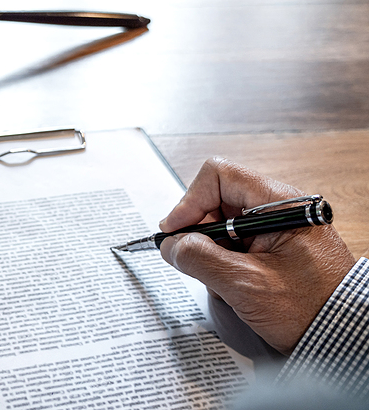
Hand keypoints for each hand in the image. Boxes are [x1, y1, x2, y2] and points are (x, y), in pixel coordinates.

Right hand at [159, 157, 355, 353]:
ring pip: (223, 223)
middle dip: (200, 232)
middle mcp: (279, 209)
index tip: (175, 231)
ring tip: (224, 281)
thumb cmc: (310, 311)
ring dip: (212, 251)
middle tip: (195, 261)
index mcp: (281, 204)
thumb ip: (200, 258)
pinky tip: (234, 285)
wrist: (344, 338)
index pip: (220, 176)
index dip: (190, 201)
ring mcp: (278, 228)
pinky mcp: (275, 246)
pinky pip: (236, 242)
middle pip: (218, 199)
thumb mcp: (245, 285)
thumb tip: (170, 245)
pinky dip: (225, 262)